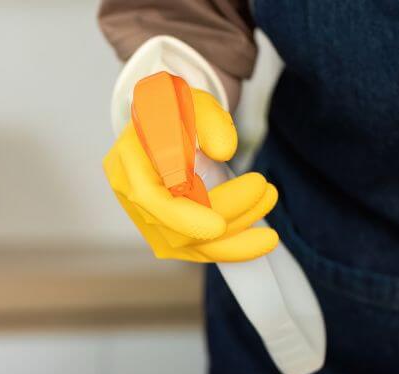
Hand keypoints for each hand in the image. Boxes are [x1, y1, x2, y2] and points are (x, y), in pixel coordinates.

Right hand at [103, 88, 278, 262]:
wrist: (167, 118)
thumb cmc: (176, 107)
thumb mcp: (192, 99)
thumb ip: (208, 119)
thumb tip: (224, 151)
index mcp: (129, 161)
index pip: (150, 200)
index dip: (183, 218)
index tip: (219, 225)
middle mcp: (131, 195)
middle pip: (174, 229)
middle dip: (227, 218)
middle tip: (267, 193)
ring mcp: (146, 217)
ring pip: (189, 247)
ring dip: (234, 241)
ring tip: (269, 219)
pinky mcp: (165, 230)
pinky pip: (196, 249)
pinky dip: (228, 248)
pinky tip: (256, 238)